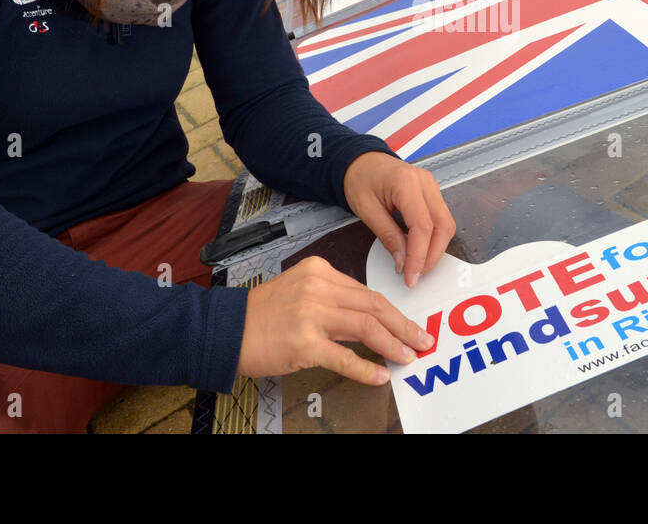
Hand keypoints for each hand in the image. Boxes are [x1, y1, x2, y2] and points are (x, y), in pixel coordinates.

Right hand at [237, 256, 434, 383]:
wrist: (225, 329)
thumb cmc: (261, 314)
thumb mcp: (300, 290)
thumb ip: (332, 299)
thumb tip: (368, 320)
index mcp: (320, 271)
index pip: (366, 292)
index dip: (393, 311)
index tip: (409, 324)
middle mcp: (318, 288)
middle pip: (374, 306)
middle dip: (403, 325)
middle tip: (422, 340)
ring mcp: (311, 315)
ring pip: (366, 327)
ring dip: (393, 344)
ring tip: (408, 357)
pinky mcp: (303, 343)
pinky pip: (344, 357)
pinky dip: (366, 368)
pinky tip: (380, 376)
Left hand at [343, 151, 455, 288]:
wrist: (360, 161)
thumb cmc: (359, 180)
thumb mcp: (366, 210)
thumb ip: (388, 237)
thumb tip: (403, 263)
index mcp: (406, 183)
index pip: (422, 226)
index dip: (419, 256)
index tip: (410, 276)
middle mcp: (426, 183)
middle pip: (443, 226)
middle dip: (432, 256)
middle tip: (415, 275)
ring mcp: (432, 186)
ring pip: (446, 224)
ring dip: (436, 249)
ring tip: (417, 266)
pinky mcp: (432, 193)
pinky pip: (441, 219)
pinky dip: (434, 238)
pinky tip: (420, 250)